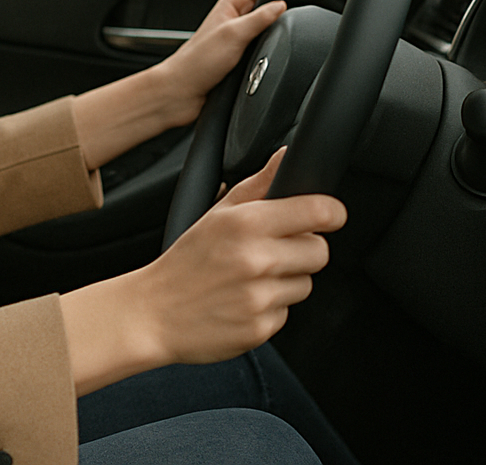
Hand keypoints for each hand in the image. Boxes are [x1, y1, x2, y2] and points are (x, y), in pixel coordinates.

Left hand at [71, 0, 285, 170]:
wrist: (182, 93)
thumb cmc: (197, 62)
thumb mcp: (234, 34)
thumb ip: (259, 18)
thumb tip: (281, 5)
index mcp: (230, 5)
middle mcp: (233, 19)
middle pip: (267, 7)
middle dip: (279, 12)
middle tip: (288, 21)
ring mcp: (237, 39)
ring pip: (265, 30)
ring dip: (271, 36)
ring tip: (274, 42)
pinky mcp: (239, 58)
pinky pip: (260, 50)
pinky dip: (266, 53)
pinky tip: (267, 58)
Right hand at [134, 148, 344, 364]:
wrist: (154, 313)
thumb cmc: (186, 260)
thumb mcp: (216, 213)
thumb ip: (258, 184)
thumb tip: (285, 156)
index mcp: (246, 224)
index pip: (317, 212)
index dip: (331, 212)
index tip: (330, 215)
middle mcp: (257, 259)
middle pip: (320, 251)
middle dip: (304, 249)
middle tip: (274, 251)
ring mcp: (260, 297)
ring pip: (306, 284)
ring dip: (287, 281)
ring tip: (252, 278)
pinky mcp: (261, 328)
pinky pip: (287, 313)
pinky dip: (271, 307)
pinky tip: (244, 300)